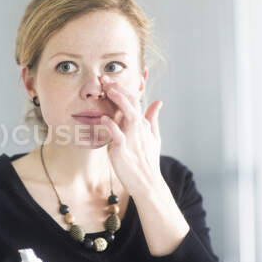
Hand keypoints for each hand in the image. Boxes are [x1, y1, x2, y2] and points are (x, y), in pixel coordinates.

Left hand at [99, 74, 163, 193]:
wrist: (148, 183)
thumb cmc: (147, 160)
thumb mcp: (153, 137)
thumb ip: (153, 118)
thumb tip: (158, 101)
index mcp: (142, 124)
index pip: (134, 101)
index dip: (122, 88)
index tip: (109, 79)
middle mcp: (138, 129)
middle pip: (131, 104)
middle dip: (119, 89)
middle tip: (105, 77)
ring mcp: (132, 139)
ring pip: (129, 116)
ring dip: (119, 102)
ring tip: (109, 90)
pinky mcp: (123, 151)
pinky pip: (118, 137)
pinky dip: (112, 127)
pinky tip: (104, 119)